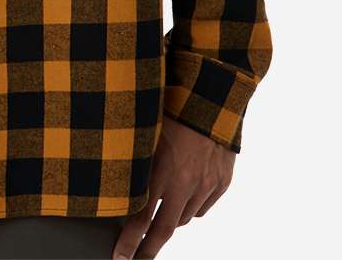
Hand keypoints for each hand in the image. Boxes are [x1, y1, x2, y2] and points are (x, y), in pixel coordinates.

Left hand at [111, 116, 234, 257]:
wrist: (213, 97)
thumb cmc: (173, 107)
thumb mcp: (147, 133)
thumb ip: (136, 161)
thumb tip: (119, 183)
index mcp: (162, 172)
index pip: (140, 218)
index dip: (128, 240)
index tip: (119, 257)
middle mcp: (185, 184)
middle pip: (164, 229)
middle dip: (148, 249)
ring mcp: (206, 186)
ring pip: (185, 218)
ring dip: (171, 218)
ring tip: (161, 213)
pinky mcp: (222, 183)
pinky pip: (203, 207)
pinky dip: (192, 206)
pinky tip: (185, 196)